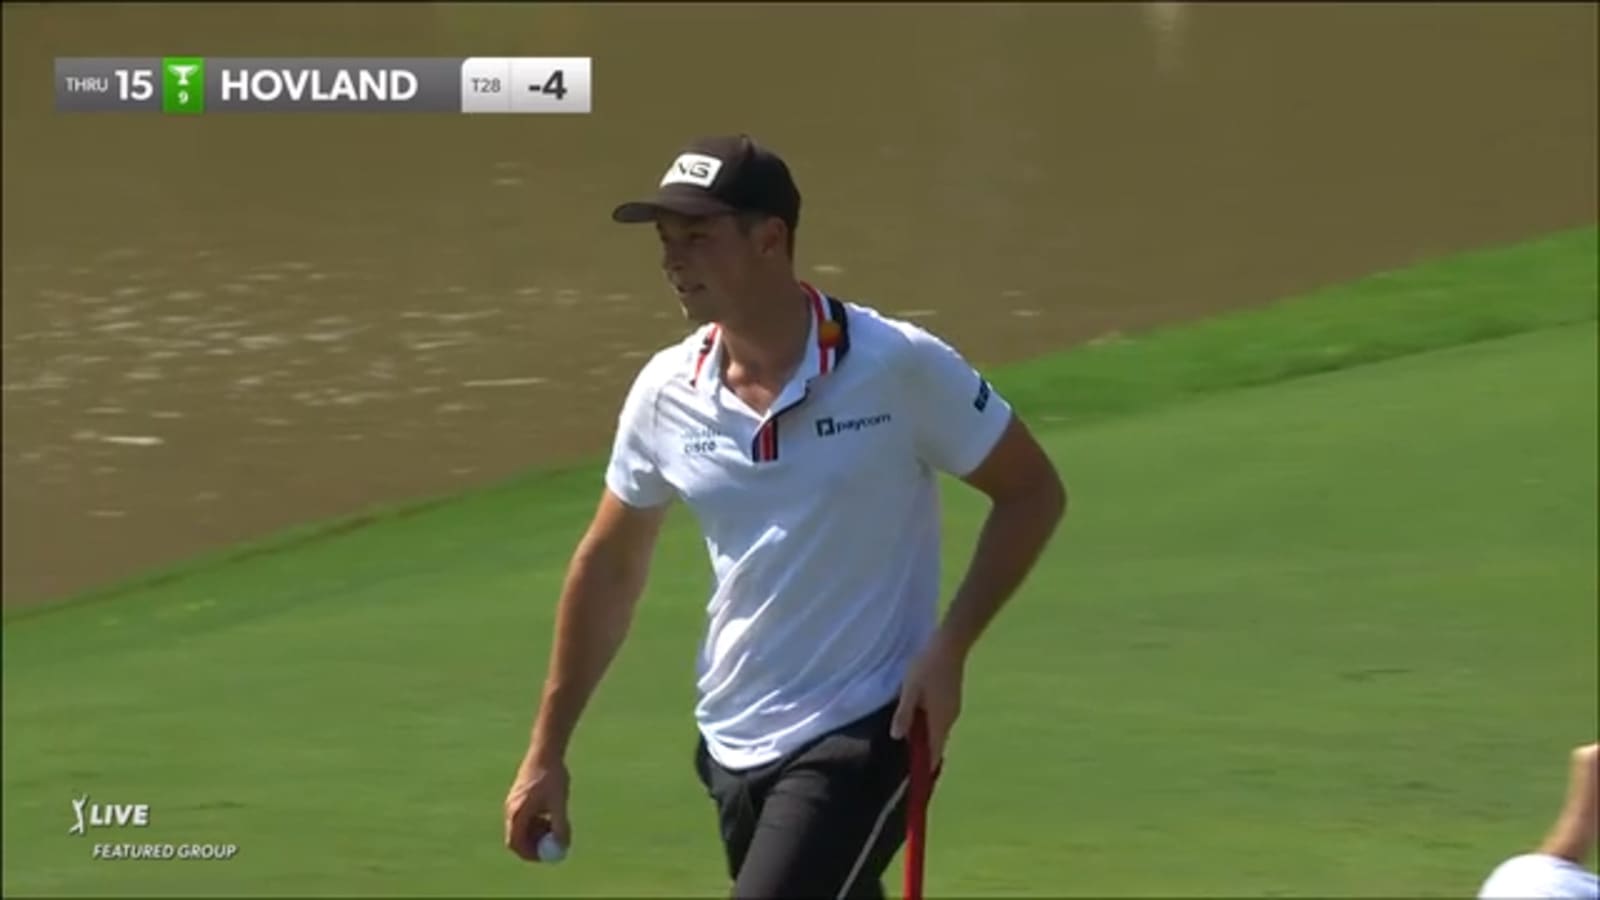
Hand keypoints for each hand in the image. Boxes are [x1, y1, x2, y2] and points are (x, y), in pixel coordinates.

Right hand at [504, 756, 571, 862]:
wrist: (545, 751)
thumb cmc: (552, 776)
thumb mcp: (559, 803)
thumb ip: (560, 825)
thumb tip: (562, 847)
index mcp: (517, 812)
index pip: (516, 843)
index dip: (530, 853)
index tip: (547, 856)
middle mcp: (511, 809)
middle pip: (518, 837)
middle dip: (536, 843)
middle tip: (554, 844)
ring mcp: (513, 802)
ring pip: (523, 827)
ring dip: (538, 831)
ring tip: (557, 818)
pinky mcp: (519, 796)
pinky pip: (525, 816)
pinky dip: (537, 820)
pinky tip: (552, 807)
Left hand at [890, 633, 966, 764]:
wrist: (950, 645)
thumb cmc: (927, 666)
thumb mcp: (910, 690)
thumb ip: (904, 714)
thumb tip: (898, 738)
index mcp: (939, 719)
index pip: (933, 751)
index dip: (924, 766)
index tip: (915, 779)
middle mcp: (950, 718)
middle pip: (936, 742)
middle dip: (923, 750)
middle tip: (905, 755)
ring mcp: (953, 708)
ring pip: (938, 729)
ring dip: (925, 735)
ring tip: (908, 735)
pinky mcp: (952, 699)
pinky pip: (940, 719)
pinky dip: (929, 724)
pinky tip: (918, 716)